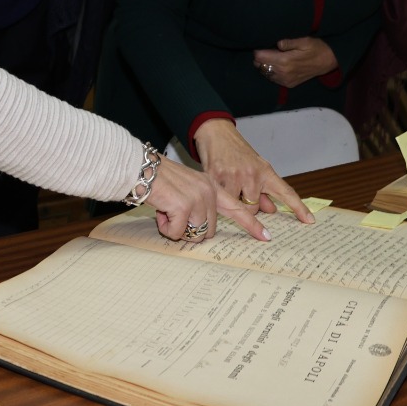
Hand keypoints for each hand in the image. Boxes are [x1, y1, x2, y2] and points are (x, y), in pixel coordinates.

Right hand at [144, 157, 270, 243]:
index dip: (252, 224)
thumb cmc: (160, 181)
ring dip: (176, 229)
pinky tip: (161, 212)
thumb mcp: (187, 188)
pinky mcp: (184, 206)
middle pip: (209, 230)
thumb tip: (204, 230)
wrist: (141, 168)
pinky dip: (166, 228)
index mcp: (211, 187)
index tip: (266, 236)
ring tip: (166, 211)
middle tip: (174, 216)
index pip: (237, 208)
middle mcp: (208, 192)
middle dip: (190, 230)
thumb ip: (200, 204)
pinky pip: (177, 233)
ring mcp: (198, 198)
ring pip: (194, 234)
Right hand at [192, 119, 312, 222]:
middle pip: (254, 208)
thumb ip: (264, 189)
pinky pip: (220, 199)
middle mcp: (252, 173)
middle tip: (240, 191)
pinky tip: (218, 183)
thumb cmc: (237, 151)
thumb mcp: (256, 166)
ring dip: (232, 201)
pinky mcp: (216, 177)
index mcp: (265, 171)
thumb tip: (272, 210)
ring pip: (237, 206)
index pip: (286, 192)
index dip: (298, 207)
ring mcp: (234, 175)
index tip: (309, 221)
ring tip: (228, 185)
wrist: (216, 132)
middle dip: (248, 205)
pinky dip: (219, 196)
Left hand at [253, 36, 338, 88]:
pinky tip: (278, 65)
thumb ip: (288, 42)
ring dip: (265, 65)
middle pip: (260, 65)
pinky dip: (272, 72)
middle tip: (266, 50)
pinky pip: (273, 79)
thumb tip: (276, 44)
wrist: (329, 61)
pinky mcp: (289, 84)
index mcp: (285, 61)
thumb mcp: (304, 41)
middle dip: (260, 58)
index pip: (260, 57)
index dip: (258, 50)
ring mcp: (286, 80)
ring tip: (272, 57)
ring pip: (265, 73)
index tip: (261, 45)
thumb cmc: (316, 48)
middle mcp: (283, 73)